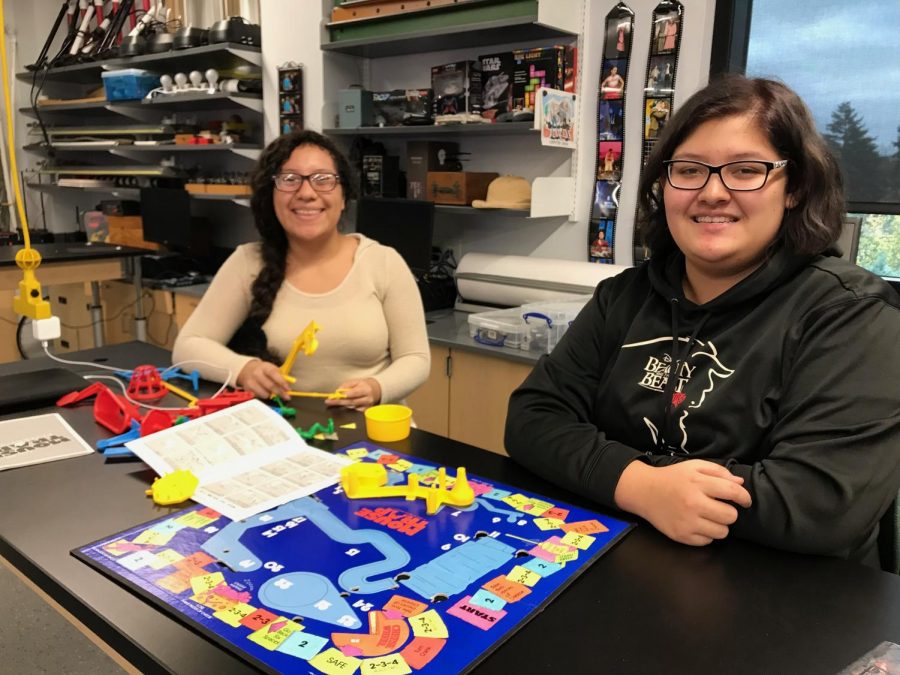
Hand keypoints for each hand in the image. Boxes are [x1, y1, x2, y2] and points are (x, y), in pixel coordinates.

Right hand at [236, 360, 291, 400]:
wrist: (248, 370)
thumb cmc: (264, 371)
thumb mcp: (273, 369)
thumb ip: (281, 377)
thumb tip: (288, 386)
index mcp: (265, 367)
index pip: (274, 374)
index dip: (282, 382)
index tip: (288, 389)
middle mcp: (257, 373)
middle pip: (270, 386)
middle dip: (280, 392)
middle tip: (286, 396)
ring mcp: (251, 382)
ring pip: (265, 394)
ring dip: (271, 395)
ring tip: (272, 391)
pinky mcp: (247, 389)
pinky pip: (259, 397)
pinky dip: (264, 396)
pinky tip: (264, 391)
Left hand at [325, 378, 381, 410]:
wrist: (375, 390)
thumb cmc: (363, 385)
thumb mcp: (355, 381)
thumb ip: (346, 385)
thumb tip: (337, 392)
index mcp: (366, 389)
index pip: (353, 393)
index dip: (343, 395)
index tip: (333, 397)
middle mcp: (368, 399)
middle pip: (351, 402)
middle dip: (339, 402)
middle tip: (329, 402)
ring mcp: (367, 407)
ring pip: (352, 408)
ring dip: (342, 405)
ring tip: (334, 403)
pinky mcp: (365, 412)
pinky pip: (354, 412)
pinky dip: (347, 409)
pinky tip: (343, 406)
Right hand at [614, 459, 751, 545]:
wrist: (644, 491)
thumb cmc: (672, 478)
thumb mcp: (693, 466)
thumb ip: (718, 471)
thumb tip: (740, 483)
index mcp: (698, 484)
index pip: (733, 493)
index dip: (744, 497)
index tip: (744, 501)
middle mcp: (693, 504)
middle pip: (731, 516)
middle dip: (729, 512)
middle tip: (719, 508)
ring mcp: (687, 522)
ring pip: (722, 532)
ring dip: (719, 525)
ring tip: (709, 517)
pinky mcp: (681, 536)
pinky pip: (707, 541)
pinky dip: (706, 534)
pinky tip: (697, 524)